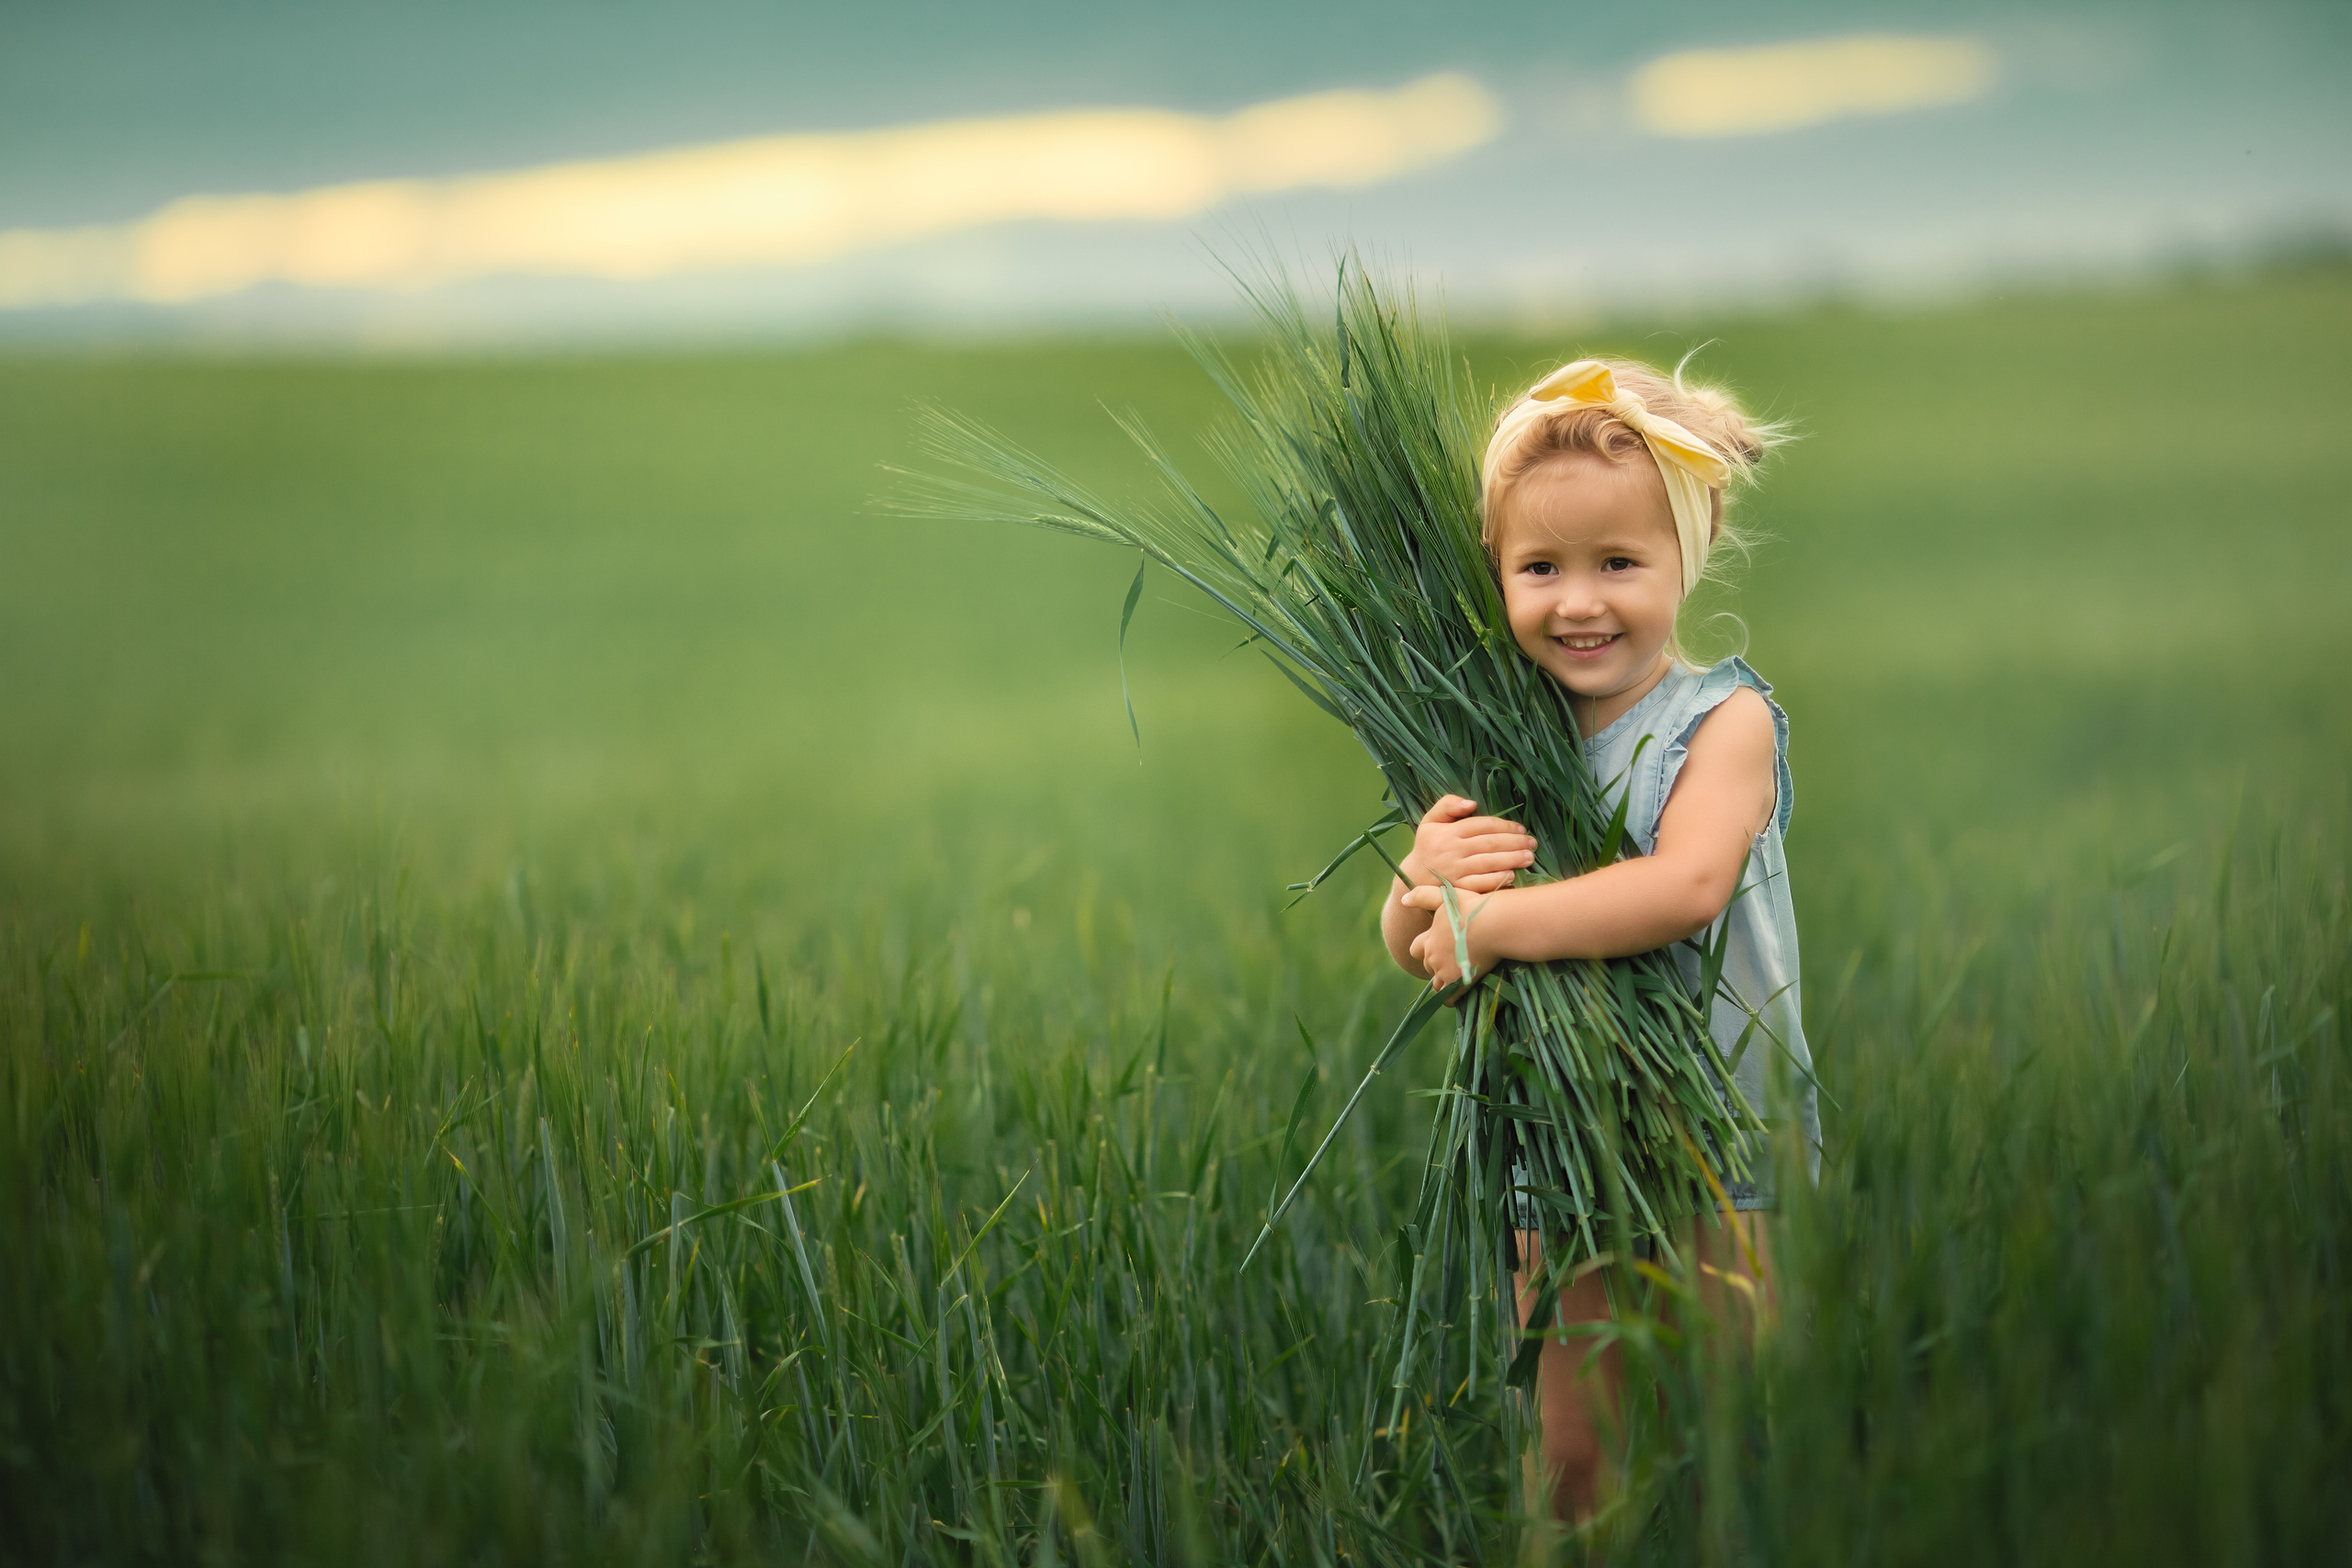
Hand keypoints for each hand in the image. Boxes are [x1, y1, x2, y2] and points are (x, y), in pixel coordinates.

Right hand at [1398, 795, 1536, 893]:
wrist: (1412, 880)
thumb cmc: (1427, 848)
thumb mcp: (1429, 821)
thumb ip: (1447, 805)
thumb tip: (1471, 803)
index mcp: (1447, 832)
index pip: (1482, 825)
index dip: (1504, 826)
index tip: (1521, 829)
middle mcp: (1451, 851)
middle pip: (1490, 843)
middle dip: (1515, 842)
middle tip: (1532, 843)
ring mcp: (1454, 872)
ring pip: (1488, 862)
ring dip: (1512, 859)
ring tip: (1529, 858)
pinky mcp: (1456, 889)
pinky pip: (1480, 884)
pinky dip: (1497, 879)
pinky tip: (1512, 875)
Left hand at [1401, 882, 1498, 988]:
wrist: (1494, 924)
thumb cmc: (1471, 908)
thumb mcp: (1444, 897)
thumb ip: (1422, 896)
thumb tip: (1403, 899)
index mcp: (1429, 940)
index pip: (1416, 949)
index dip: (1425, 948)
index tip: (1437, 945)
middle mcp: (1434, 959)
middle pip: (1428, 966)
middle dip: (1436, 964)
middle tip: (1452, 958)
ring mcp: (1447, 973)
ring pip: (1438, 984)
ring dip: (1444, 980)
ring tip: (1457, 974)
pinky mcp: (1461, 984)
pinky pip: (1450, 998)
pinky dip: (1451, 997)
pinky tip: (1459, 992)